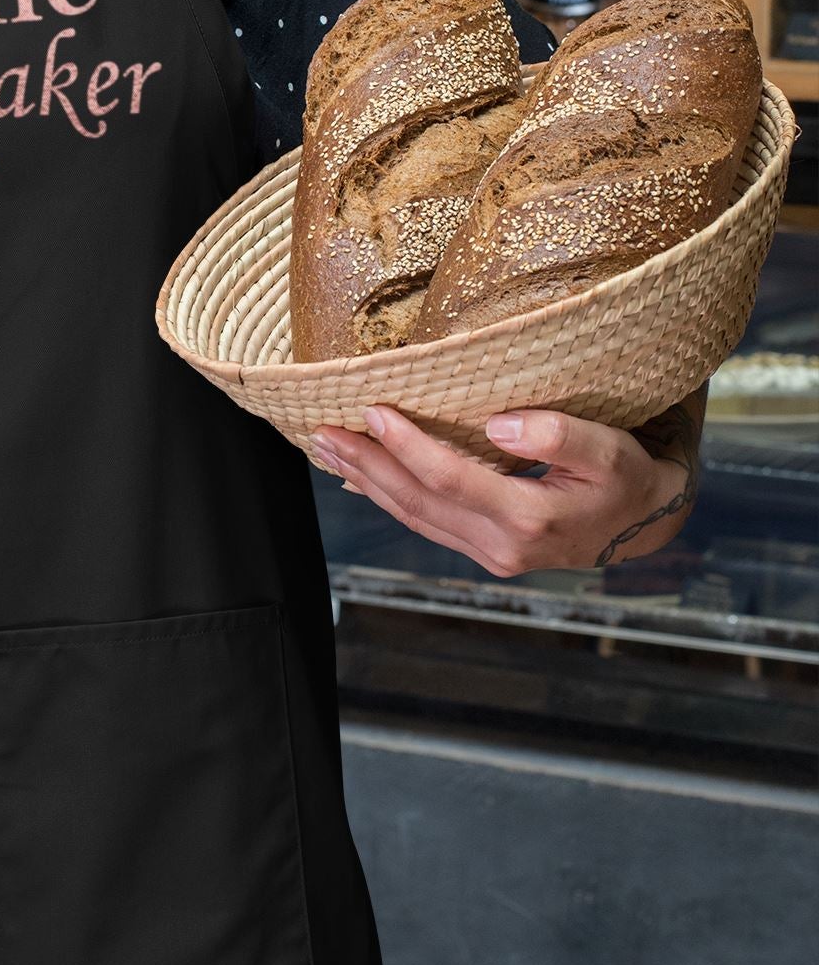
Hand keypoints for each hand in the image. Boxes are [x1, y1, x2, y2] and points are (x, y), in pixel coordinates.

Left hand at [311, 400, 699, 575]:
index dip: (407, 446)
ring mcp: (489, 554)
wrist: (642, 524)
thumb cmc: (625, 477)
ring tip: (328, 447)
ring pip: (413, 517)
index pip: (451, 479)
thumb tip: (498, 424)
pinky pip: (425, 524)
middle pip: (417, 502)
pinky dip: (388, 498)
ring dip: (367, 481)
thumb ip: (561, 434)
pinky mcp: (483, 550)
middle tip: (322, 429)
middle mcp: (501, 546)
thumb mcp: (611, 450)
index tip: (374, 410)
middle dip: (366, 465)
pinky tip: (359, 478)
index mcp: (529, 518)